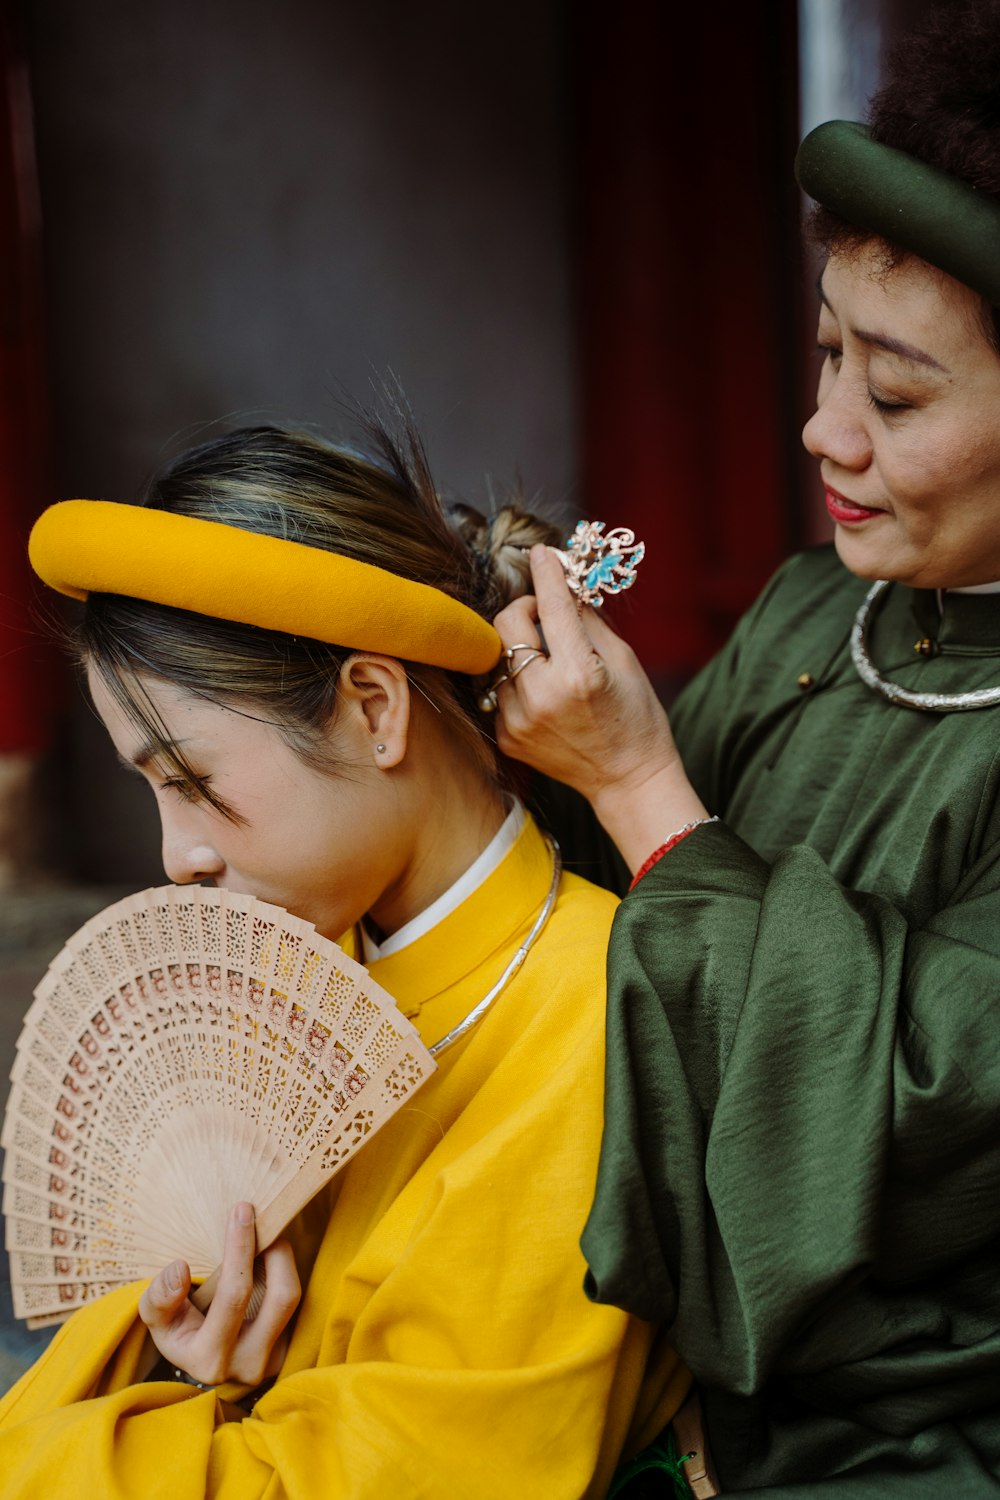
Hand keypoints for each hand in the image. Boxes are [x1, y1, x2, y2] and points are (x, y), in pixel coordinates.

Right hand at [139, 1202, 299, 1387]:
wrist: (201, 1360)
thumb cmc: (178, 1331)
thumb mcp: (158, 1319)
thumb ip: (160, 1297)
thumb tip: (179, 1269)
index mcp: (208, 1360)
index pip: (234, 1296)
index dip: (239, 1250)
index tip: (240, 1210)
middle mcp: (247, 1366)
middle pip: (280, 1297)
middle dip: (275, 1248)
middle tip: (262, 1216)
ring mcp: (272, 1361)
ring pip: (293, 1298)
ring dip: (283, 1258)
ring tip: (266, 1235)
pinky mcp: (287, 1352)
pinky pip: (296, 1304)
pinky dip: (283, 1273)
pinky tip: (268, 1257)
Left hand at [493, 545, 706, 870]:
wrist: (627, 780)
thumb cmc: (635, 717)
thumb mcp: (624, 661)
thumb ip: (588, 621)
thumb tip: (564, 586)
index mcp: (578, 674)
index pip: (551, 608)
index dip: (546, 574)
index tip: (541, 554)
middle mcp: (542, 697)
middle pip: (506, 625)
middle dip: (524, 610)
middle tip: (545, 616)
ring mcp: (519, 721)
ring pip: (498, 658)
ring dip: (520, 650)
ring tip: (548, 665)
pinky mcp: (507, 738)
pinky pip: (499, 690)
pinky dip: (518, 682)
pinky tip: (544, 696)